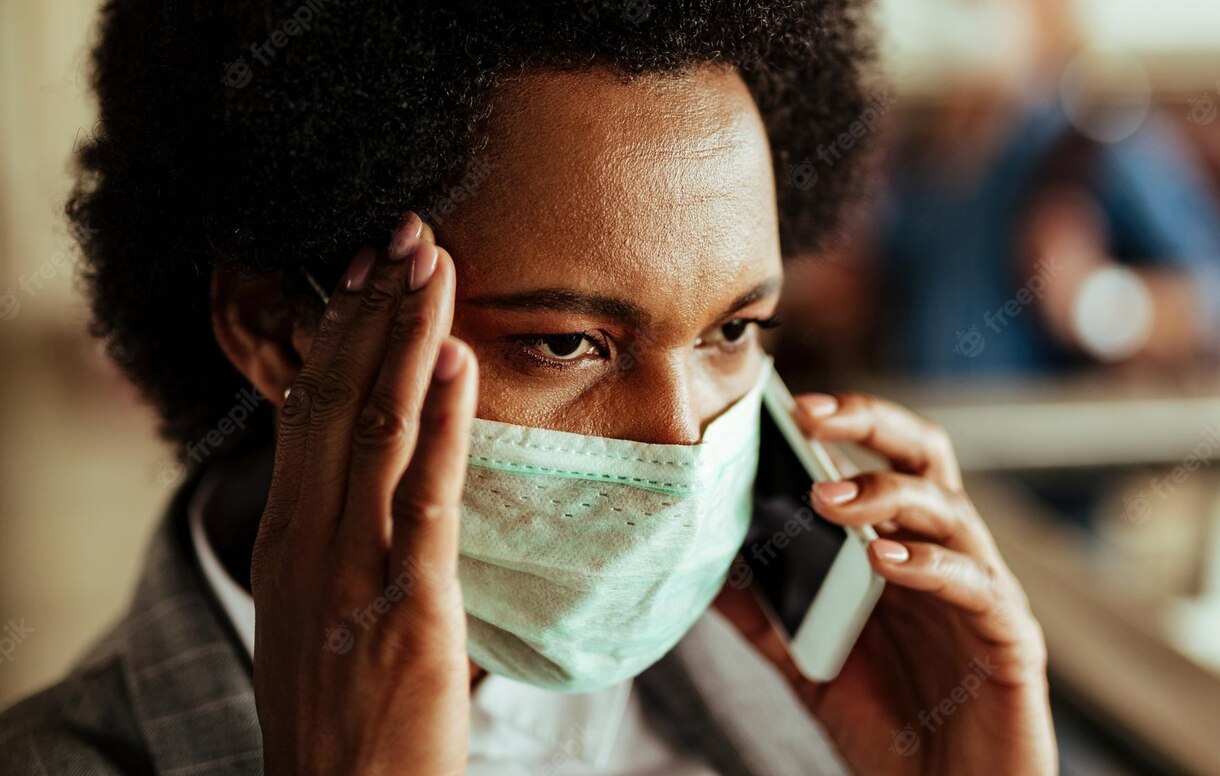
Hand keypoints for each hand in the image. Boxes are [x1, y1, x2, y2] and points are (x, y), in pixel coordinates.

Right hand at [250, 214, 477, 774]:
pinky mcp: (407, 602)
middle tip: (406, 232)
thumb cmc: (343, 713)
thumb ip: (348, 544)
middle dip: (374, 309)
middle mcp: (309, 539)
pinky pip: (426, 494)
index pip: (310, 409)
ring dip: (407, 338)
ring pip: (376, 427)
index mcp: (289, 537)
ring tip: (433, 262)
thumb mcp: (324, 614)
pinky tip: (457, 361)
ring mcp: (354, 568)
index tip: (370, 270)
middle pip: (336, 398)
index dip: (341, 332)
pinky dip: (443, 420)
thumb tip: (390, 489)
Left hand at [717, 392, 1055, 775]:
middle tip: (811, 416)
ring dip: (885, 496)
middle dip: (870, 424)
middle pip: (925, 458)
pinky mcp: (1011, 639)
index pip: (880, 461)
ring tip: (827, 500)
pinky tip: (884, 562)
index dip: (843, 425)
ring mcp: (983, 593)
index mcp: (903, 549)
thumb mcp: (809, 664)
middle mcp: (947, 555)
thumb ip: (767, 614)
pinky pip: (976, 586)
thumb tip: (707, 567)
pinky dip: (930, 566)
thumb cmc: (891, 727)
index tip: (784, 405)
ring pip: (949, 511)